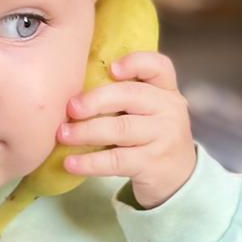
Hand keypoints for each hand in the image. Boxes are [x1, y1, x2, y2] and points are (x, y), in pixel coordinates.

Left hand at [55, 51, 196, 209]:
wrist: (178, 178)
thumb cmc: (152, 138)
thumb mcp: (150, 111)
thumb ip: (126, 96)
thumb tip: (74, 91)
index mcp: (166, 91)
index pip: (159, 66)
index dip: (136, 62)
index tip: (111, 68)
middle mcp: (169, 110)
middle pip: (131, 96)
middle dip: (96, 100)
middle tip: (70, 108)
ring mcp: (164, 138)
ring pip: (121, 129)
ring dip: (86, 131)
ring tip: (63, 134)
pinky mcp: (152, 164)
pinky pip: (116, 160)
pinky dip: (90, 162)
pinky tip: (70, 163)